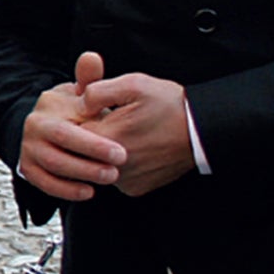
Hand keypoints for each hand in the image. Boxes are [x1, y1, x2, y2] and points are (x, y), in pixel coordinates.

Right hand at [16, 52, 123, 200]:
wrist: (52, 126)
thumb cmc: (76, 111)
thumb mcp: (82, 94)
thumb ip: (89, 80)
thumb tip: (92, 57)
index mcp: (47, 107)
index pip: (69, 130)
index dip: (95, 144)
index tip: (122, 153)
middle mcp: (33, 127)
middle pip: (59, 152)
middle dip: (89, 163)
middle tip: (116, 170)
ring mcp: (28, 148)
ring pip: (53, 168)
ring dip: (81, 176)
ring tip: (108, 179)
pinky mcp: (28, 168)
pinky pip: (44, 183)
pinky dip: (65, 190)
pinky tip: (88, 191)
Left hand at [81, 69, 194, 195]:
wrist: (203, 131)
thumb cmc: (169, 104)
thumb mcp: (133, 85)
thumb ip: (97, 90)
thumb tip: (78, 102)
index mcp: (107, 138)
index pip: (70, 133)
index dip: (77, 118)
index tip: (91, 109)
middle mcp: (113, 166)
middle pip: (81, 152)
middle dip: (88, 136)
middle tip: (110, 120)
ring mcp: (124, 181)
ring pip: (96, 165)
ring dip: (101, 152)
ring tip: (125, 133)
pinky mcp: (135, 188)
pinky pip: (115, 176)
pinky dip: (117, 164)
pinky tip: (135, 148)